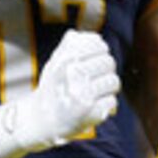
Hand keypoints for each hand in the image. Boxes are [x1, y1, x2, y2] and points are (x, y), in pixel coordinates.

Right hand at [0, 29, 120, 157]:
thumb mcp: (54, 63)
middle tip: (94, 79)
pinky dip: (105, 105)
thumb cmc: (53, 88)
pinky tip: (92, 106)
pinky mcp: (91, 112)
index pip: (100, 46)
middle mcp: (74, 74)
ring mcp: (83, 94)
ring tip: (95, 92)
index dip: (101, 52)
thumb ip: (70, 46)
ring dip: (107, 88)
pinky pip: (112, 101)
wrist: (43, 120)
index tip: (94, 60)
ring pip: (113, 81)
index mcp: (66, 59)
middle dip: (104, 71)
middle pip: (108, 62)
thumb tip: (92, 37)